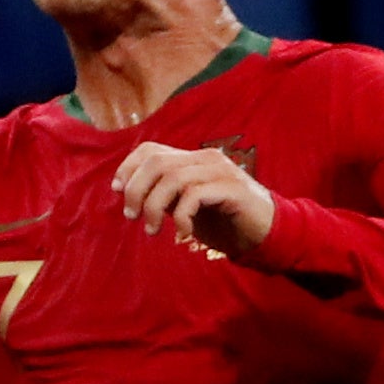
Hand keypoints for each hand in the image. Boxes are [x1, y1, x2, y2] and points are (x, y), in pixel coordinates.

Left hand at [114, 139, 276, 259]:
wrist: (266, 233)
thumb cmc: (224, 222)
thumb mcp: (187, 207)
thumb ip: (165, 196)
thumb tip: (130, 196)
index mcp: (192, 160)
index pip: (151, 150)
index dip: (128, 167)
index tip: (117, 191)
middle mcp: (205, 159)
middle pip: (157, 162)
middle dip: (136, 190)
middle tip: (132, 216)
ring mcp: (220, 171)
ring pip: (172, 178)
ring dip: (155, 206)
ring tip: (154, 230)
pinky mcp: (232, 189)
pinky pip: (194, 195)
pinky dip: (182, 217)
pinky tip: (183, 234)